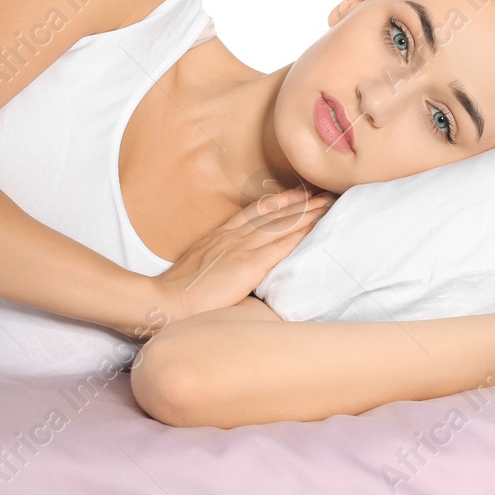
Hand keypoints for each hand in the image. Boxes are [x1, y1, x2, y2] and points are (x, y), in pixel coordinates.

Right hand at [146, 186, 333, 335]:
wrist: (164, 302)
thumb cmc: (178, 294)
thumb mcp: (197, 268)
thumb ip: (215, 263)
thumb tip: (229, 267)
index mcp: (219, 236)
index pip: (255, 211)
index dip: (279, 201)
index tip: (298, 194)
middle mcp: (232, 236)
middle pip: (273, 212)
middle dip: (301, 201)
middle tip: (324, 192)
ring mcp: (240, 248)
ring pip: (282, 223)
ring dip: (308, 212)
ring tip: (329, 204)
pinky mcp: (248, 265)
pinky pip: (281, 245)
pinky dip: (301, 233)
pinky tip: (317, 227)